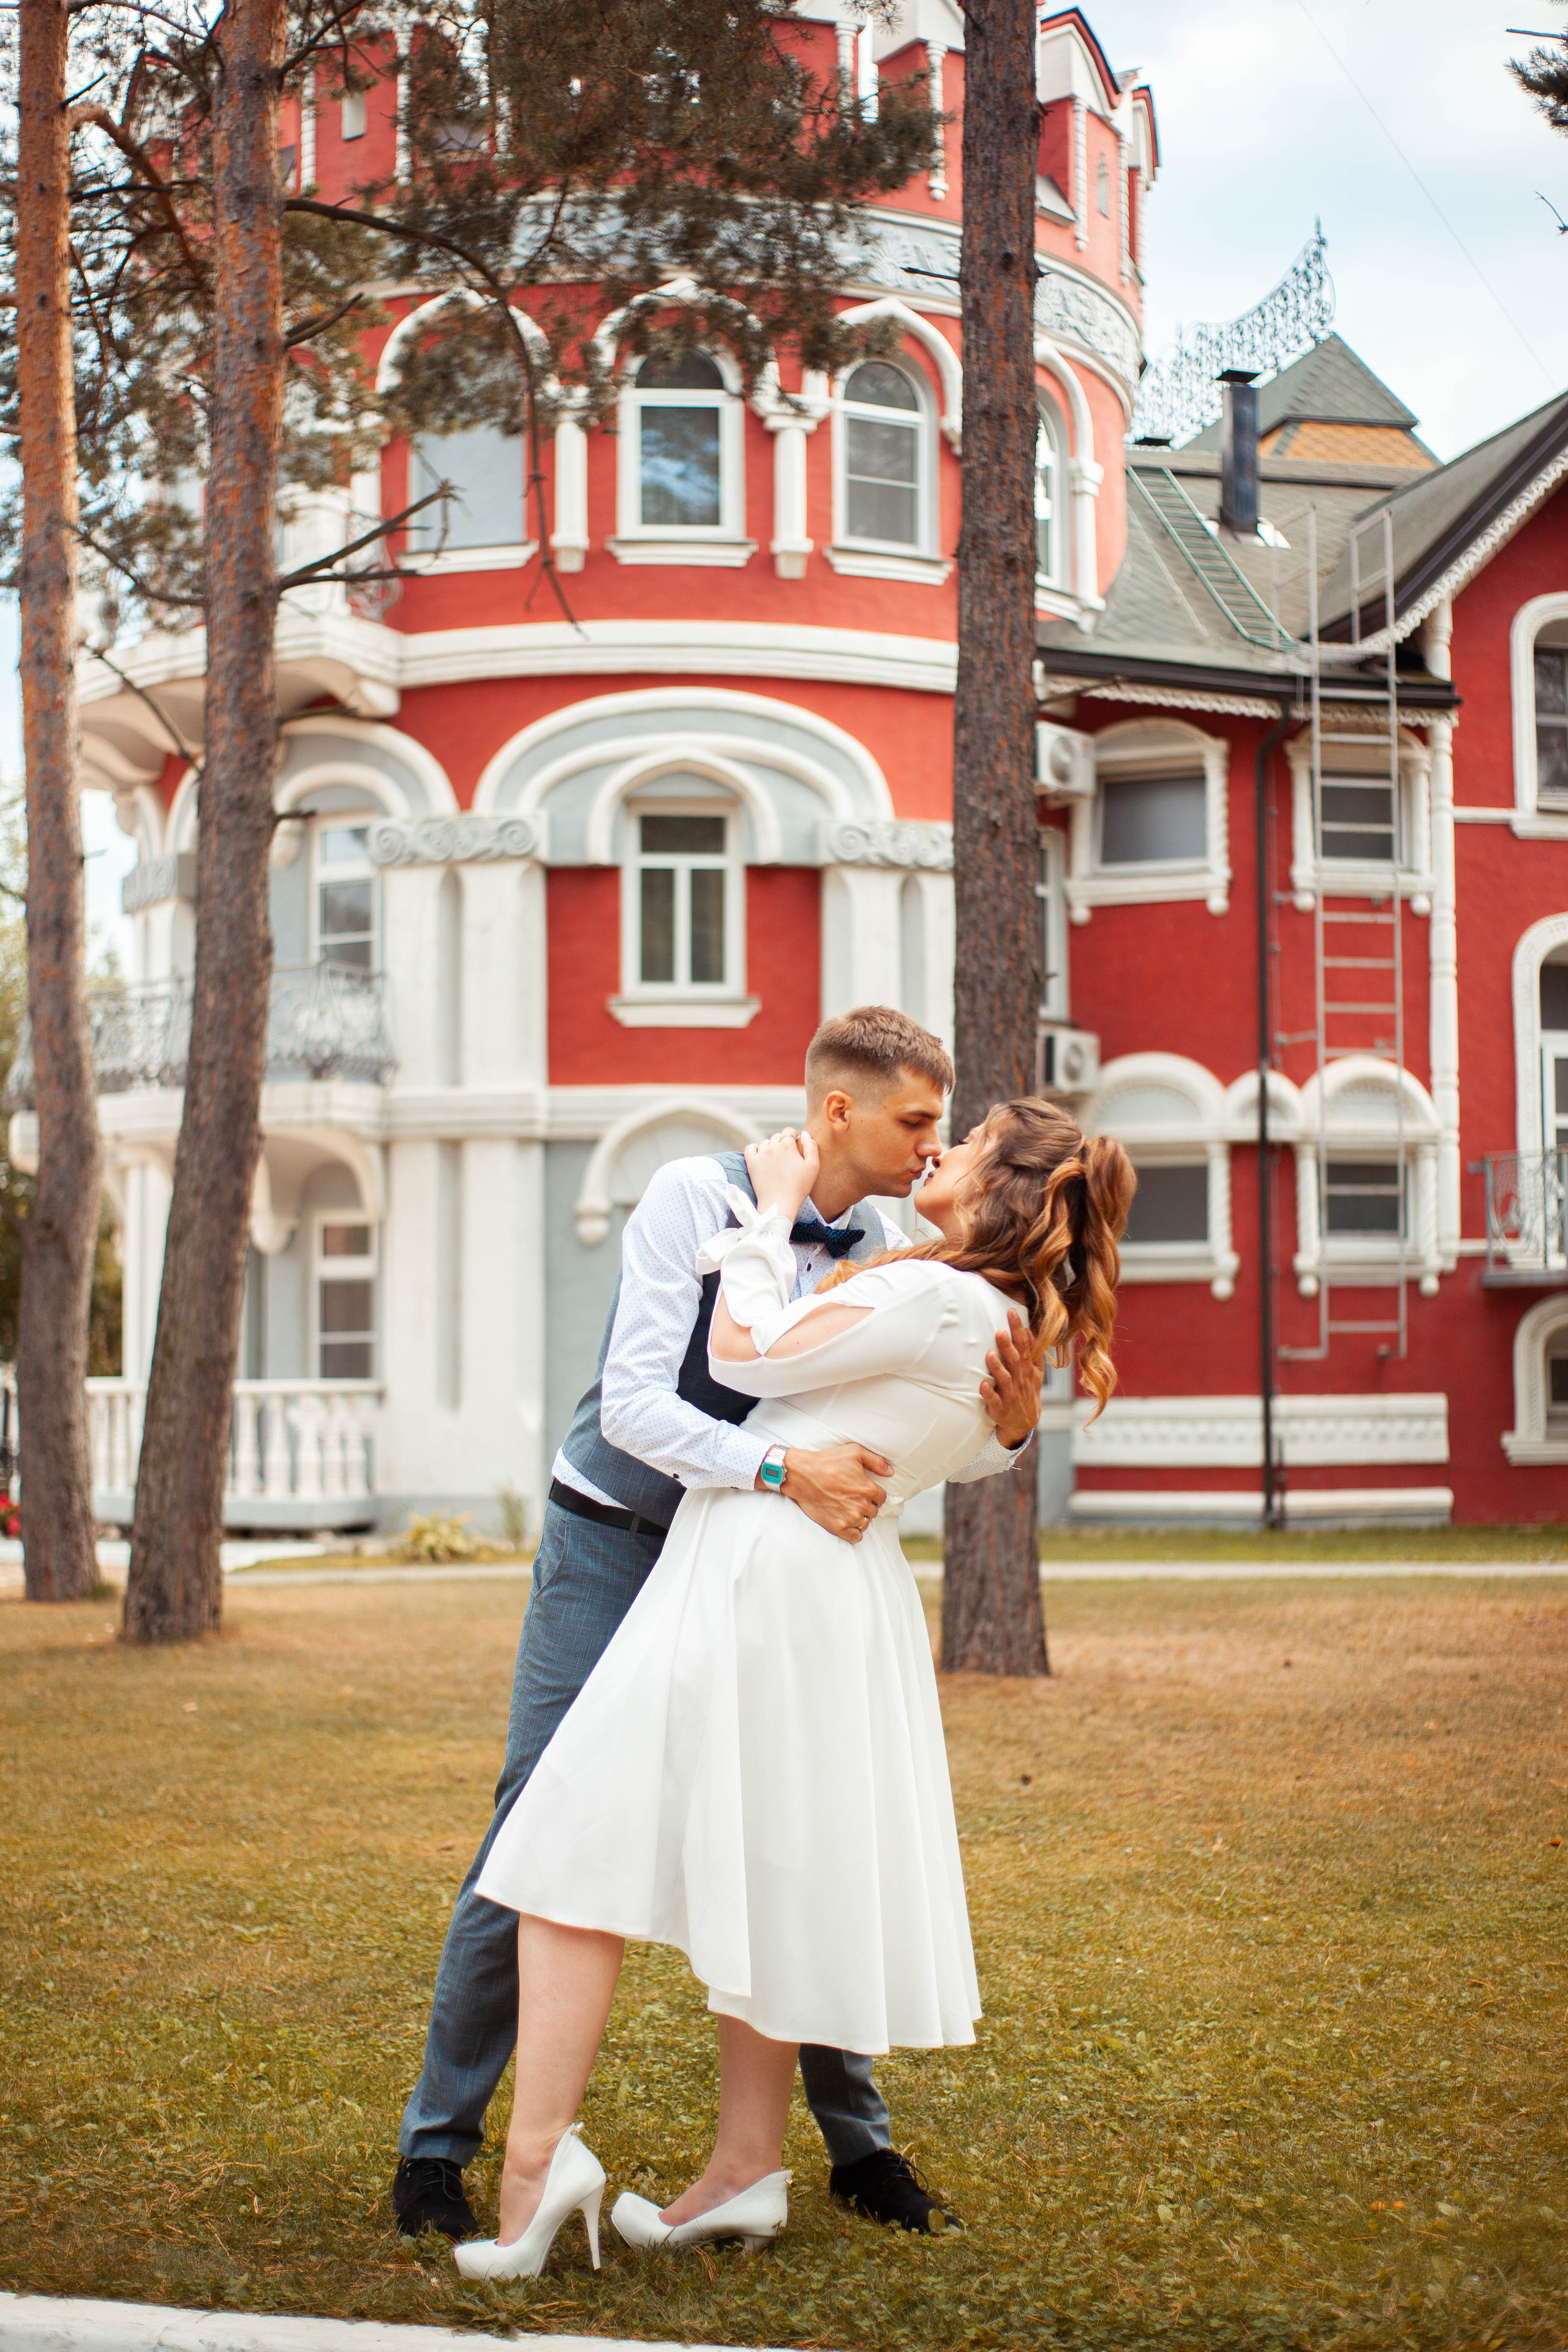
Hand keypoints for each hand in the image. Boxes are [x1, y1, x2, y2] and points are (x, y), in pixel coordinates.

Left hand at [744, 1128, 819, 1223]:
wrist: (779, 1203)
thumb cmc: (798, 1187)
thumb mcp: (813, 1166)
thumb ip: (811, 1147)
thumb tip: (804, 1134)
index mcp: (787, 1145)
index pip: (789, 1132)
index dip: (793, 1137)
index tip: (796, 1147)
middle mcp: (772, 1146)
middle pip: (777, 1137)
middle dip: (783, 1143)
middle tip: (787, 1158)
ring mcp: (760, 1154)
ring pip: (766, 1143)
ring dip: (771, 1147)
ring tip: (776, 1160)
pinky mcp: (751, 1163)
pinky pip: (750, 1148)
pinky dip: (755, 1149)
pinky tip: (762, 1156)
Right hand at [763, 1441, 889, 1542]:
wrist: (802, 1474)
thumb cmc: (828, 1461)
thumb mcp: (855, 1452)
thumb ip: (877, 1462)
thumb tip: (891, 1472)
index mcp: (869, 1489)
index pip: (882, 1498)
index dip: (874, 1493)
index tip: (863, 1489)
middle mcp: (862, 1506)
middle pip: (874, 1511)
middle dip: (867, 1504)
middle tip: (853, 1497)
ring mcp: (850, 1518)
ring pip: (865, 1523)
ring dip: (860, 1517)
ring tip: (849, 1508)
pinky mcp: (837, 1527)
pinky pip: (856, 1537)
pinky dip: (854, 1531)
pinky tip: (847, 1521)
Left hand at [981, 1309, 1043, 1449]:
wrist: (1024, 1421)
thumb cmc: (1027, 1390)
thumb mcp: (1035, 1372)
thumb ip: (1033, 1352)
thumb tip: (1028, 1331)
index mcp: (1028, 1369)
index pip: (1024, 1346)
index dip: (1018, 1329)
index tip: (1011, 1312)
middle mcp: (1020, 1380)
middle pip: (1014, 1360)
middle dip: (1007, 1346)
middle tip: (1000, 1331)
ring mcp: (1010, 1394)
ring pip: (1004, 1379)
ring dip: (997, 1368)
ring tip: (989, 1355)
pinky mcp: (1000, 1408)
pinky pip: (994, 1400)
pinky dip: (988, 1393)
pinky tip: (982, 1384)